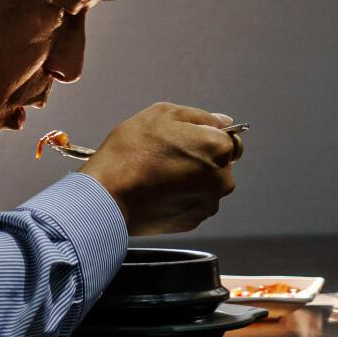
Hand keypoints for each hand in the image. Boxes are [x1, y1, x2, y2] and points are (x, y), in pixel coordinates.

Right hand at [79, 102, 240, 234]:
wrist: (106, 196)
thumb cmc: (130, 152)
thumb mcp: (161, 114)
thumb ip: (199, 116)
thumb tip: (223, 122)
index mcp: (218, 149)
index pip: (231, 139)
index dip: (208, 136)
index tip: (185, 140)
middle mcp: (222, 179)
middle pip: (220, 164)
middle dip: (200, 160)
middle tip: (165, 157)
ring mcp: (208, 203)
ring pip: (206, 186)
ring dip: (190, 180)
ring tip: (158, 176)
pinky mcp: (192, 222)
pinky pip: (192, 204)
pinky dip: (180, 198)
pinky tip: (157, 192)